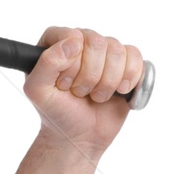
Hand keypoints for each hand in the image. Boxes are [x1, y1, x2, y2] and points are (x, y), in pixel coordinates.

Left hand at [25, 25, 145, 156]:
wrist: (79, 136)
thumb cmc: (57, 113)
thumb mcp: (38, 92)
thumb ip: (46, 64)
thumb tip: (73, 42)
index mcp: (56, 41)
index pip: (74, 37)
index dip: (72, 65)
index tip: (65, 85)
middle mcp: (82, 41)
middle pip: (98, 43)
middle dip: (90, 77)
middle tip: (80, 93)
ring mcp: (104, 51)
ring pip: (118, 51)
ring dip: (107, 83)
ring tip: (95, 95)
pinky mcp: (125, 63)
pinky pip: (136, 57)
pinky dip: (128, 79)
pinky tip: (118, 91)